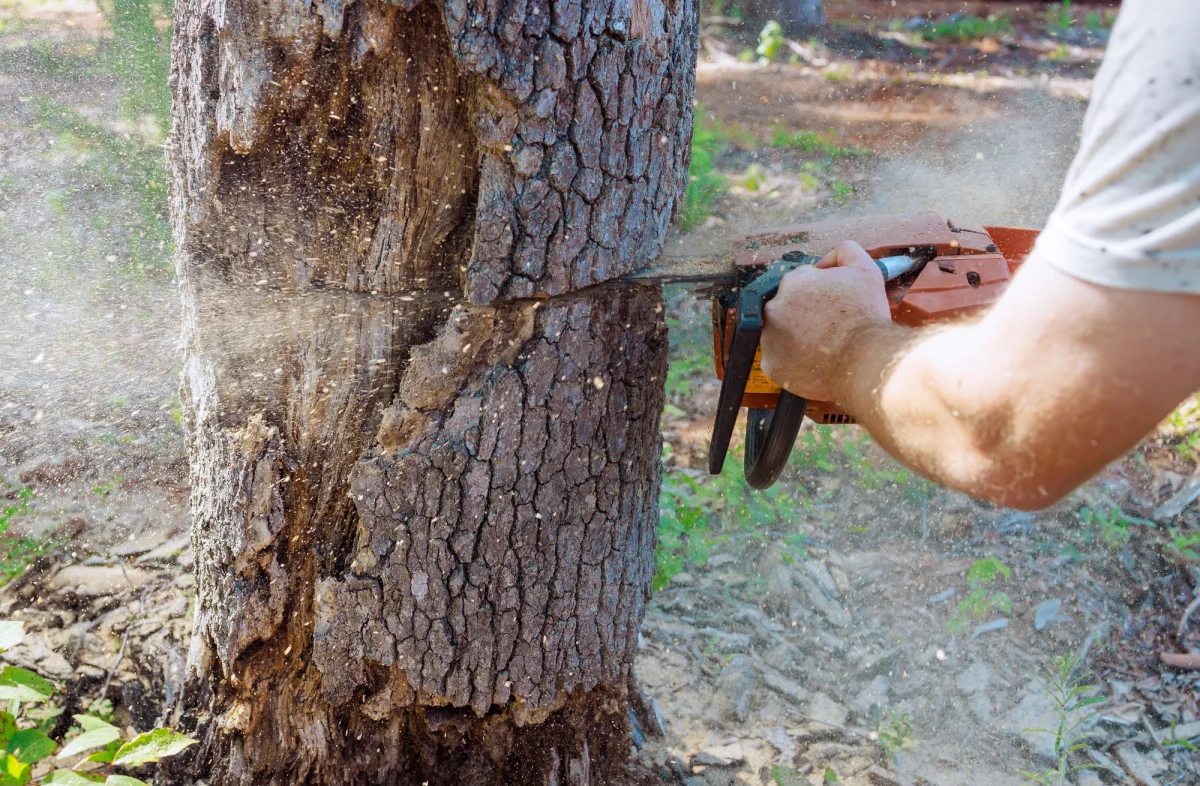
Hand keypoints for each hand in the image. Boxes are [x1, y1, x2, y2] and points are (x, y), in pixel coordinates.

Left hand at [760, 241, 892, 401]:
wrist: (866, 360)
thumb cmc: (866, 316)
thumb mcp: (865, 269)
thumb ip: (845, 251)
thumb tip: (826, 260)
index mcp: (792, 282)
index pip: (801, 284)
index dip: (819, 295)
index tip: (832, 307)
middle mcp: (774, 308)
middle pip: (788, 308)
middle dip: (805, 315)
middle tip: (829, 327)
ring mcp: (769, 338)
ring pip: (781, 334)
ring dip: (797, 338)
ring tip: (823, 346)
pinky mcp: (772, 364)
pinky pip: (781, 360)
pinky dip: (794, 361)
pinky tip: (814, 361)